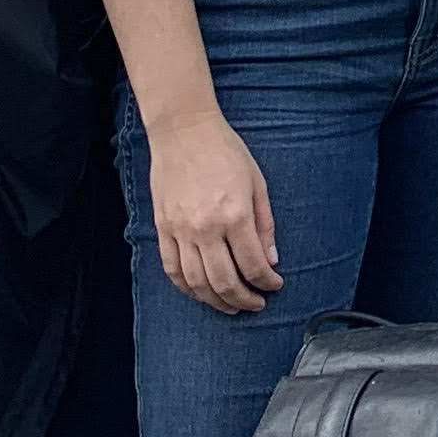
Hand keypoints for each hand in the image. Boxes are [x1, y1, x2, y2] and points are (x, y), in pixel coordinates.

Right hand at [148, 107, 280, 313]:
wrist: (184, 131)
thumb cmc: (225, 151)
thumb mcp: (257, 183)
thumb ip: (264, 225)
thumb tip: (271, 259)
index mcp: (234, 215)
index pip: (253, 264)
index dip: (266, 282)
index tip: (274, 285)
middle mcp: (205, 228)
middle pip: (224, 281)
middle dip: (244, 300)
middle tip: (255, 304)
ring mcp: (180, 230)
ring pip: (196, 282)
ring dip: (215, 301)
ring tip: (230, 306)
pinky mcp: (162, 228)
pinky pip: (172, 268)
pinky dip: (186, 287)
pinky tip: (200, 292)